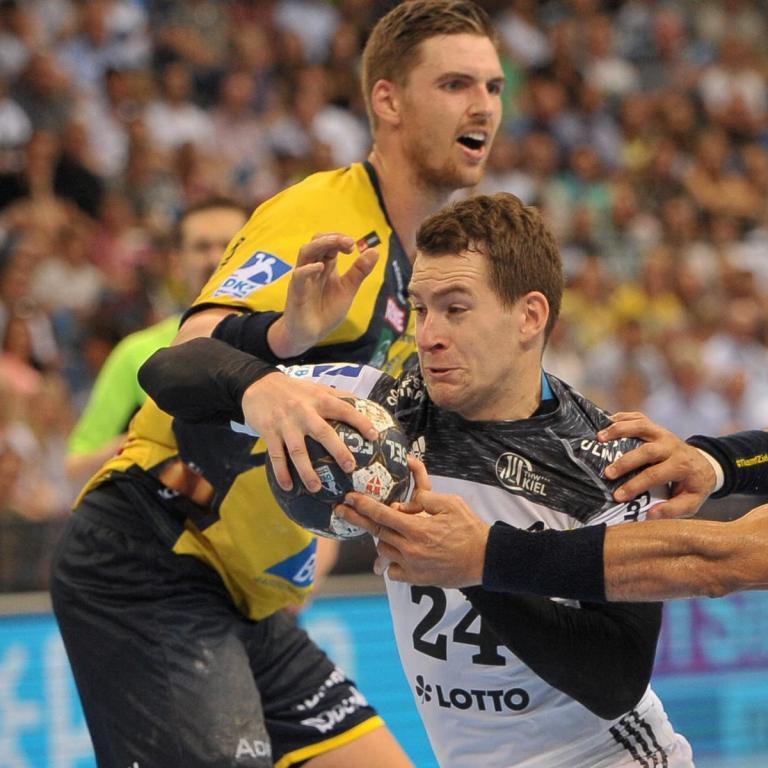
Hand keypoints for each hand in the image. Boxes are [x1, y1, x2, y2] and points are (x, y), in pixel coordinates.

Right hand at [241, 372, 377, 491]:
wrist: (258, 384)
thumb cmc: (294, 390)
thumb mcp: (316, 387)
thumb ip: (337, 396)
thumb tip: (366, 404)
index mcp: (319, 399)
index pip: (344, 409)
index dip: (360, 421)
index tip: (374, 436)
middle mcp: (304, 411)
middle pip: (323, 432)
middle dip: (338, 451)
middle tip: (350, 468)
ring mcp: (285, 423)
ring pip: (297, 450)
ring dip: (307, 471)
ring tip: (316, 488)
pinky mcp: (269, 431)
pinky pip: (276, 455)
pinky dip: (281, 472)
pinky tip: (288, 487)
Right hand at [268, 233, 378, 357]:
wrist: (310, 335)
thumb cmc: (326, 311)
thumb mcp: (347, 290)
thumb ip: (359, 272)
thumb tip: (375, 250)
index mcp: (325, 266)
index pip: (329, 243)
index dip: (340, 239)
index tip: (354, 245)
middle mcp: (312, 268)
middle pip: (316, 242)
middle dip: (332, 238)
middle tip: (349, 243)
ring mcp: (303, 279)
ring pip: (306, 252)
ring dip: (321, 244)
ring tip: (337, 244)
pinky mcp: (296, 292)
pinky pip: (298, 276)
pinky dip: (308, 269)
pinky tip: (321, 267)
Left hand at [335, 456, 489, 586]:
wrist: (485, 559)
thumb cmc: (469, 528)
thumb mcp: (449, 503)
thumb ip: (423, 499)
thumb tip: (401, 506)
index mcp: (417, 528)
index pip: (381, 515)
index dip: (362, 506)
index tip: (349, 498)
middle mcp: (410, 548)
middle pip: (376, 532)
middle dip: (357, 519)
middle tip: (342, 509)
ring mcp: (412, 566)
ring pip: (383, 550)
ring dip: (383, 539)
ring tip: (390, 531)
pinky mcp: (416, 580)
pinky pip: (392, 570)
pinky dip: (391, 561)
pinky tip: (398, 552)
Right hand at [598, 412, 716, 517]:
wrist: (704, 464)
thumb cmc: (693, 486)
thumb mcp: (692, 502)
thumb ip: (673, 509)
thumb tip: (650, 514)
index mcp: (681, 465)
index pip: (655, 475)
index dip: (635, 485)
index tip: (618, 496)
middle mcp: (671, 446)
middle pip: (646, 450)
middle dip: (625, 461)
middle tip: (607, 473)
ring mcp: (663, 433)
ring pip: (641, 425)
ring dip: (619, 430)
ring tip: (599, 438)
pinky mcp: (655, 427)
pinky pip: (638, 417)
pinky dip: (621, 417)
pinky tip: (605, 423)